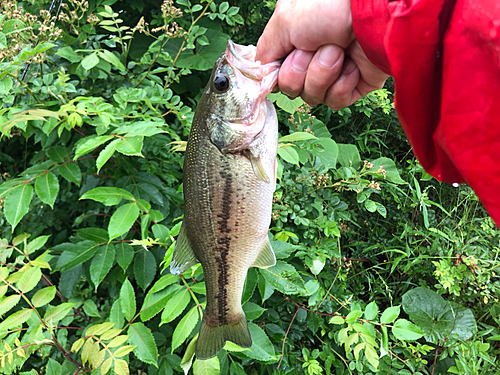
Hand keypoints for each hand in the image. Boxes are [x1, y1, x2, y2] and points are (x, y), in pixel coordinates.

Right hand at [255, 0, 388, 108]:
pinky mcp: (355, 85)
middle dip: (300, 70)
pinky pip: (335, 102)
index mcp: (295, 41)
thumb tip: (261, 73)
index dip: (277, 73)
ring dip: (322, 74)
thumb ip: (266, 49)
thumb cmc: (328, 5)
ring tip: (338, 51)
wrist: (372, 11)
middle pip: (291, 88)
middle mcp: (313, 57)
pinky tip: (351, 65)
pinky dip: (341, 84)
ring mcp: (335, 72)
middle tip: (316, 46)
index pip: (275, 72)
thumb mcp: (283, 21)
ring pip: (312, 96)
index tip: (278, 65)